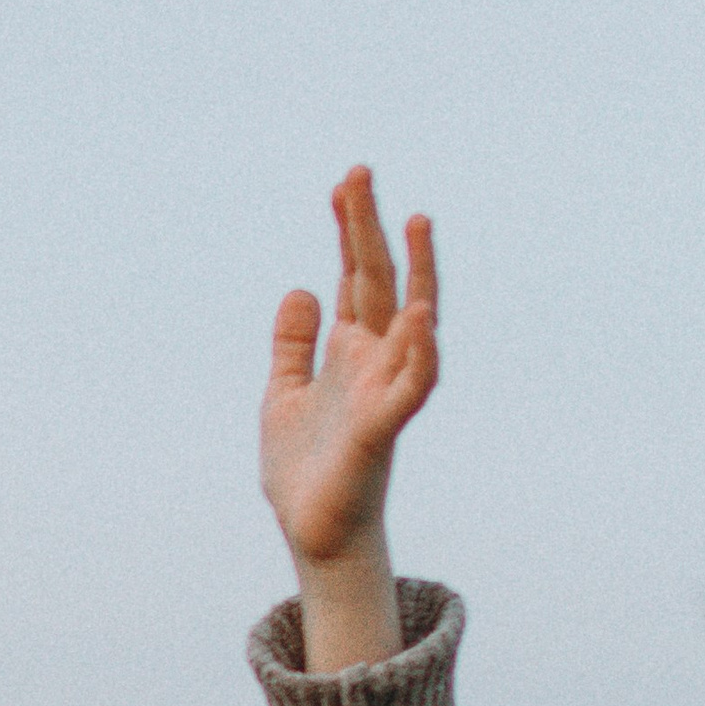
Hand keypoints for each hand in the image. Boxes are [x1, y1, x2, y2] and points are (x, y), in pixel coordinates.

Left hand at [261, 168, 438, 671]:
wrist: (313, 533)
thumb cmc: (304, 470)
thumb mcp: (285, 393)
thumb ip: (294, 344)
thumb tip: (300, 290)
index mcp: (349, 352)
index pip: (355, 278)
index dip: (349, 231)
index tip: (343, 184)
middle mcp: (373, 363)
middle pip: (377, 282)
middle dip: (369, 228)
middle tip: (358, 172)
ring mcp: (383, 392)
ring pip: (411, 323)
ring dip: (418, 273)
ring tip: (416, 222)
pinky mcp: (384, 428)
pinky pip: (412, 385)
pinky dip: (420, 352)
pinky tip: (419, 315)